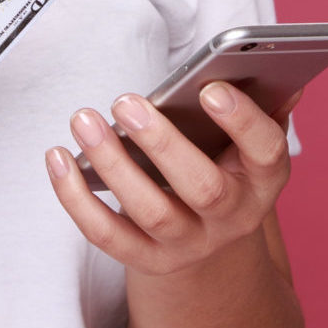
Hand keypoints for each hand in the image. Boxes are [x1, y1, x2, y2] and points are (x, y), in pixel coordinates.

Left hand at [45, 83, 292, 276]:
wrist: (208, 236)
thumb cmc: (222, 164)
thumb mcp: (245, 140)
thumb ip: (258, 105)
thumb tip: (271, 68)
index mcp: (263, 180)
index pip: (266, 152)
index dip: (242, 121)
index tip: (209, 88)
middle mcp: (232, 219)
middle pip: (203, 188)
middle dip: (161, 143)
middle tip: (124, 101)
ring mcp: (189, 244)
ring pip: (150, 212)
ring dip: (112, 164)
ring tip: (84, 120)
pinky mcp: (147, 259)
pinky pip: (106, 234)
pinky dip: (76, 197)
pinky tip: (57, 157)